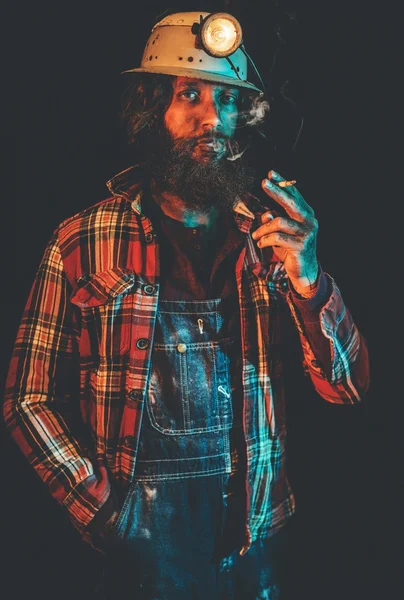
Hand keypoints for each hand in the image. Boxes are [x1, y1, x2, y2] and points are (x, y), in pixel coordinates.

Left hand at [252, 170, 318, 295]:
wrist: (304, 271)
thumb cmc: (291, 249)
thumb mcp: (281, 233)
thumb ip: (274, 221)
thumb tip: (265, 214)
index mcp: (306, 214)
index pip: (294, 195)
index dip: (283, 183)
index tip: (270, 174)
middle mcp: (309, 221)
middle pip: (290, 202)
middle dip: (276, 191)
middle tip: (263, 182)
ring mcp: (306, 233)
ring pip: (278, 222)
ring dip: (262, 229)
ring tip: (256, 236)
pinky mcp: (300, 246)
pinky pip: (277, 238)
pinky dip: (265, 240)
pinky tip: (261, 244)